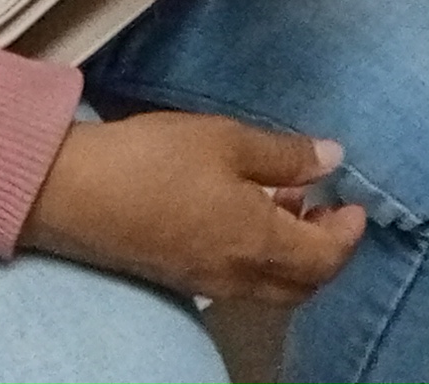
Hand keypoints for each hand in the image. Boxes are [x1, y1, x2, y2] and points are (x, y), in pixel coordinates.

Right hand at [23, 111, 366, 302]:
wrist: (74, 193)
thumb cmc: (156, 159)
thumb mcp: (228, 141)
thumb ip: (285, 156)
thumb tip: (332, 159)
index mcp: (256, 243)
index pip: (324, 259)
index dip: (347, 234)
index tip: (353, 202)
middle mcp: (236, 275)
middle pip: (303, 285)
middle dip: (326, 252)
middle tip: (326, 206)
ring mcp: (205, 282)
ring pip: (271, 287)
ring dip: (293, 255)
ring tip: (288, 201)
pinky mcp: (179, 277)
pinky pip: (240, 281)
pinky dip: (261, 256)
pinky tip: (246, 212)